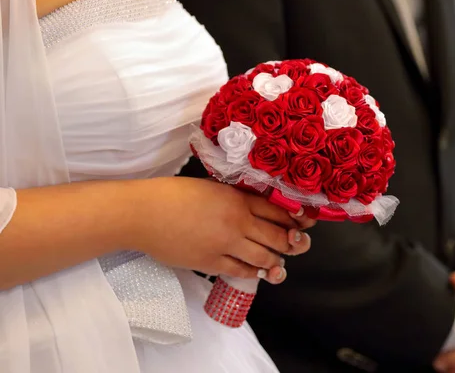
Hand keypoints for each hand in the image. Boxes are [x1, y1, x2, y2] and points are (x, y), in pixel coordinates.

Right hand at [133, 177, 314, 283]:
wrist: (144, 213)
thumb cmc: (173, 195)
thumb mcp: (211, 187)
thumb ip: (235, 198)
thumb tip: (254, 210)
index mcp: (238, 199)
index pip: (277, 211)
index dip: (295, 219)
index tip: (305, 223)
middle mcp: (237, 222)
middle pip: (277, 236)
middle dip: (293, 243)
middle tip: (300, 245)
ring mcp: (225, 244)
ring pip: (264, 257)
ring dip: (277, 261)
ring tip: (280, 262)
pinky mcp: (211, 262)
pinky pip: (241, 271)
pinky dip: (254, 272)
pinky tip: (259, 272)